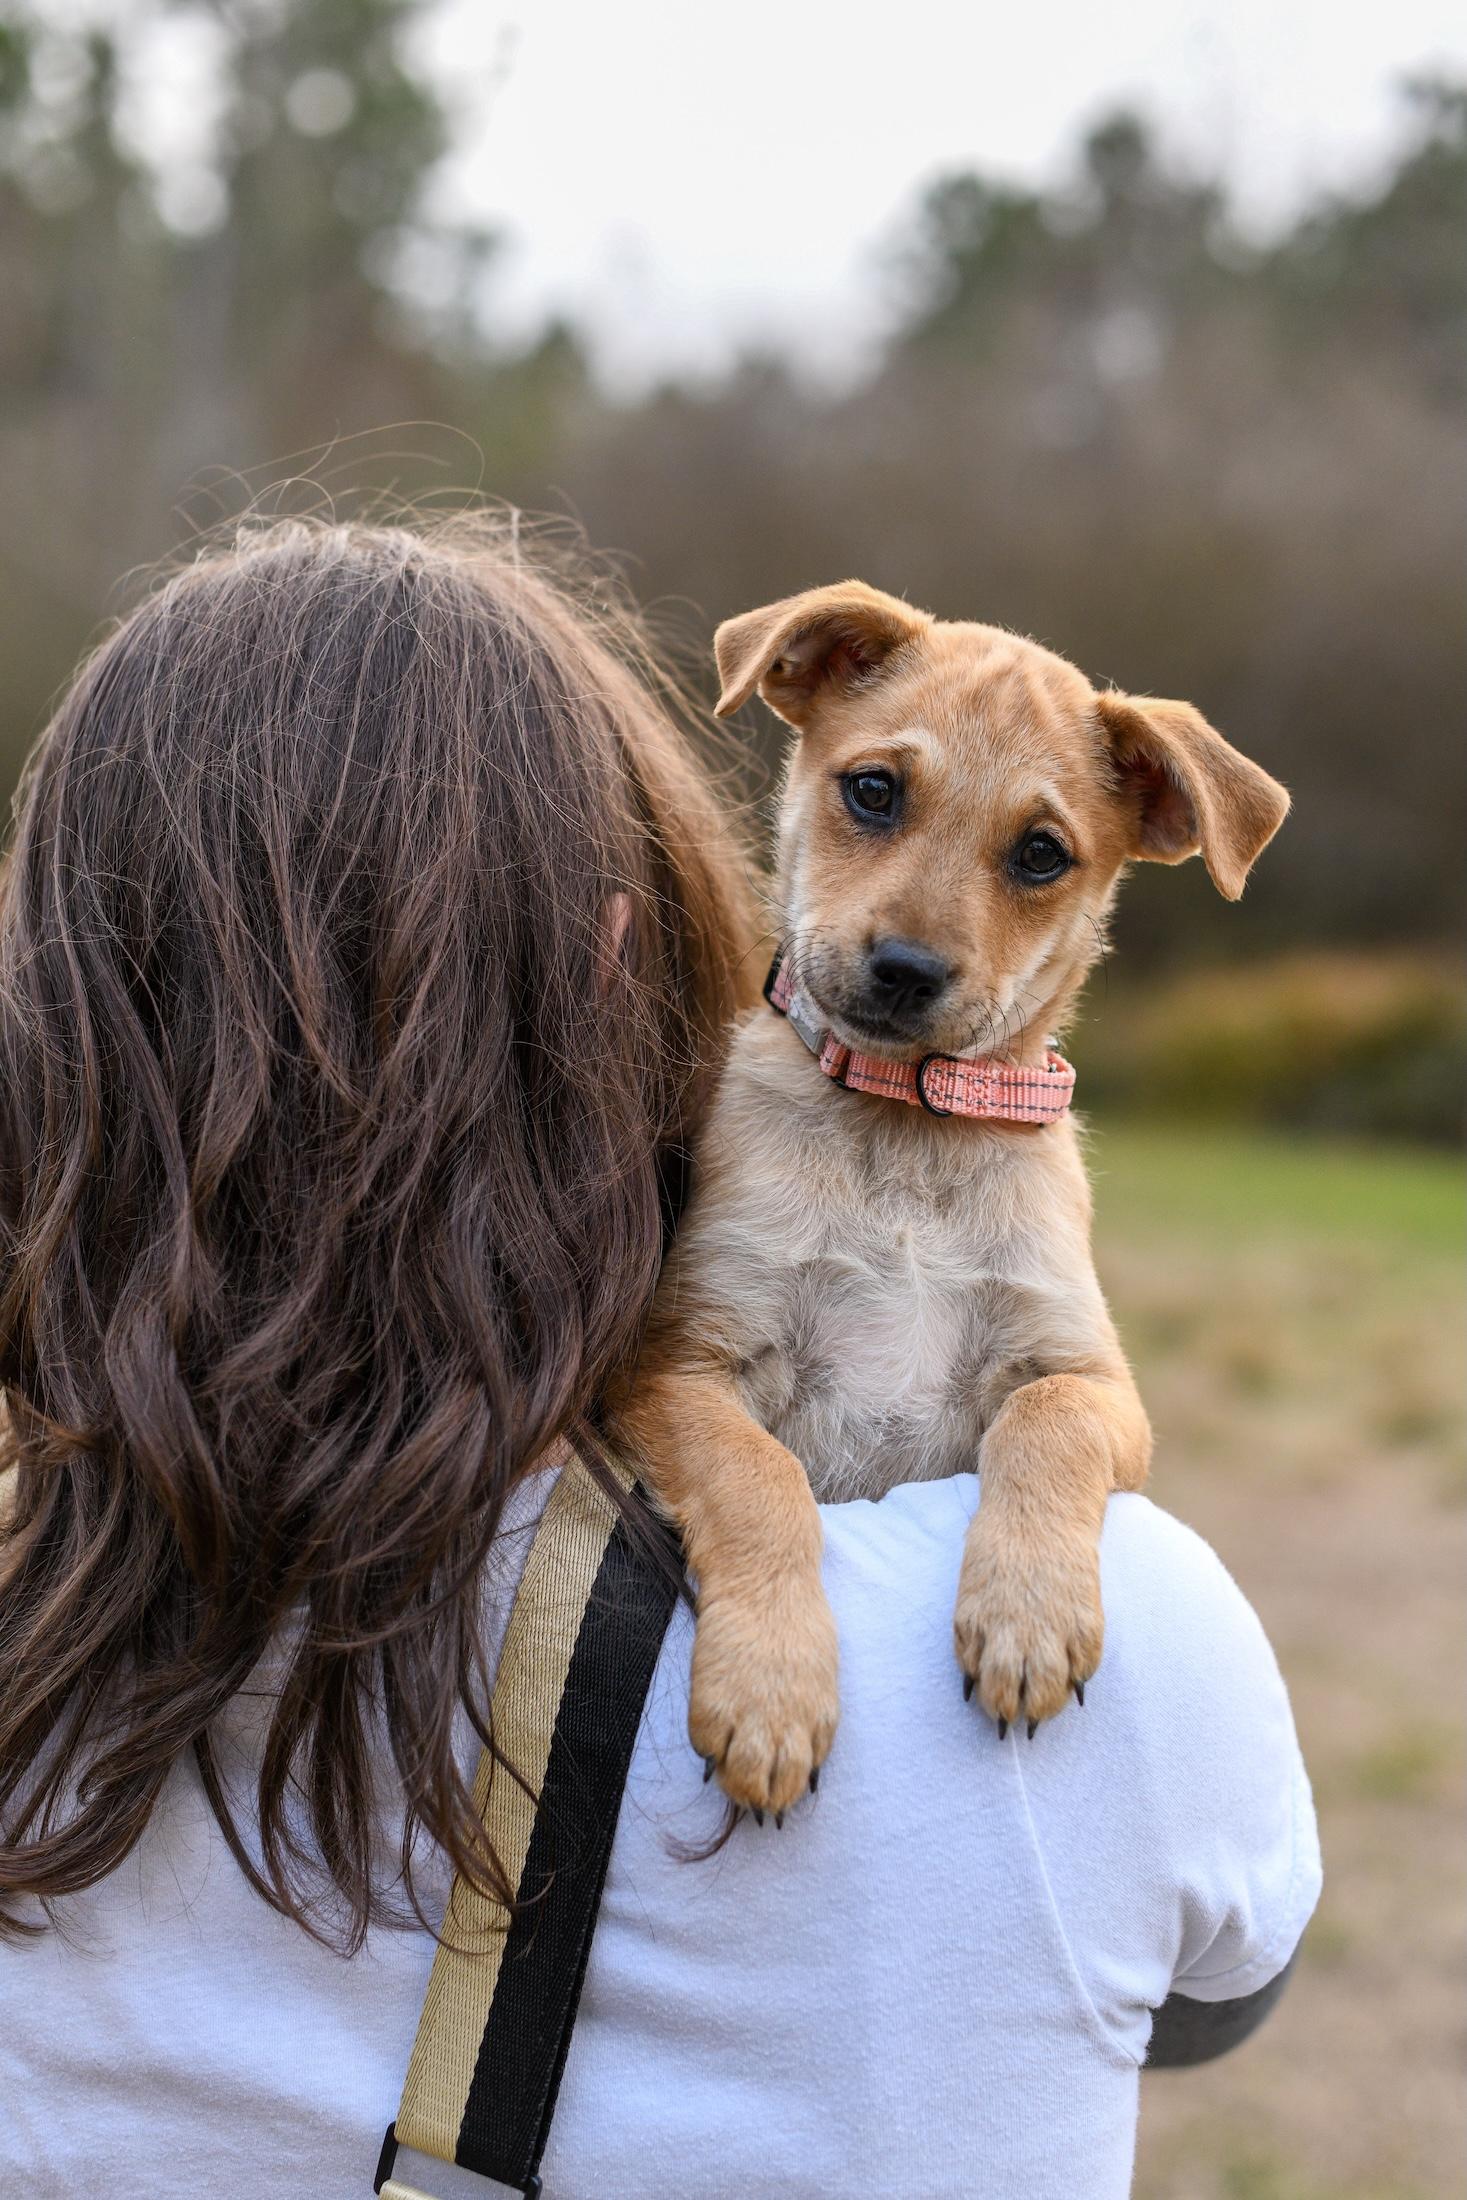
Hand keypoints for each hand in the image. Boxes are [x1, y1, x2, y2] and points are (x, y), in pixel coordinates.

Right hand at [689, 1572, 838, 1815]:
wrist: (762, 1580)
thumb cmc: (795, 1616)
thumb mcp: (822, 1670)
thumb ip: (813, 1711)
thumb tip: (805, 1748)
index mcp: (819, 1716)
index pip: (806, 1774)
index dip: (790, 1787)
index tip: (778, 1787)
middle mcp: (787, 1725)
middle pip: (778, 1790)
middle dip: (765, 1799)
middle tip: (751, 1793)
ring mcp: (749, 1717)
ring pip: (742, 1781)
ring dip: (735, 1787)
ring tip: (729, 1777)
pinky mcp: (711, 1704)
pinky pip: (705, 1746)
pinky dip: (706, 1747)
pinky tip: (710, 1732)